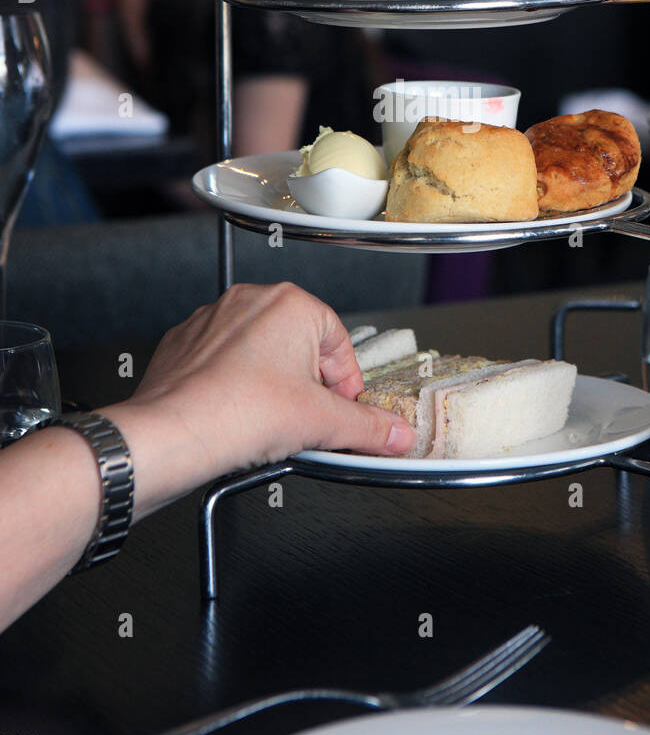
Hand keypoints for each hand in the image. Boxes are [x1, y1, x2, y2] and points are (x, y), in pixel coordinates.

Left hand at [104, 283, 414, 509]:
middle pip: (300, 345)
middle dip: (309, 385)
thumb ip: (368, 427)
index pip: (339, 342)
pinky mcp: (184, 342)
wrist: (171, 433)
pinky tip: (238, 417)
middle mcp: (250, 300)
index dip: (346, 384)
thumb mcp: (322, 423)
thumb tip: (393, 433)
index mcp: (291, 304)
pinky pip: (222, 361)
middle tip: (310, 419)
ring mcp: (212, 319)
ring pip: (259, 351)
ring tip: (271, 422)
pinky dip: (234, 385)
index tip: (344, 410)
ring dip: (272, 384)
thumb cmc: (236, 414)